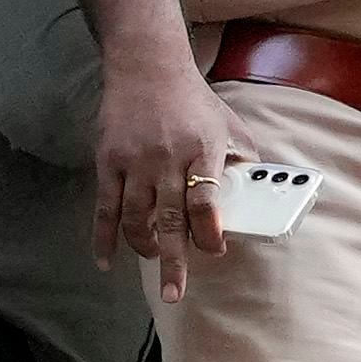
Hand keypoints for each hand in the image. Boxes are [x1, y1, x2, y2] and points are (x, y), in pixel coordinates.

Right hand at [92, 53, 247, 292]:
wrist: (147, 68)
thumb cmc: (194, 100)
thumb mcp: (230, 124)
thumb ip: (243, 159)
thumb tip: (257, 192)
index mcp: (203, 150)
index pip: (206, 198)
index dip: (210, 229)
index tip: (214, 250)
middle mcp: (167, 159)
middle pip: (170, 218)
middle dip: (173, 260)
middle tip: (174, 293)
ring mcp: (134, 161)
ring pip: (135, 217)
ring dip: (144, 247)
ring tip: (154, 261)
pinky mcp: (108, 161)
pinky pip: (104, 207)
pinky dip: (103, 237)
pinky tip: (106, 260)